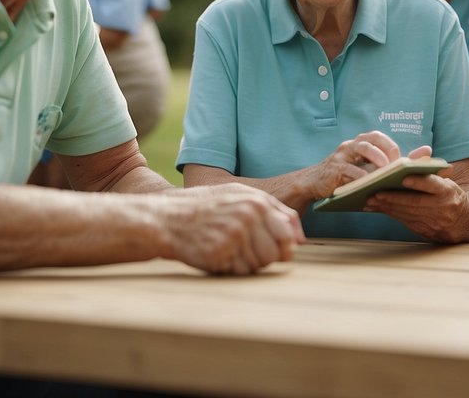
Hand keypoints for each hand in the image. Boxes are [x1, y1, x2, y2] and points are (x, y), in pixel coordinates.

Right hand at [167, 183, 304, 274]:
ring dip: (248, 264)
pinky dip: (233, 270)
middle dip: (265, 257)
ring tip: (230, 250)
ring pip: (259, 265)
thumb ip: (273, 210)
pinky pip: (241, 272)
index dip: (285, 248)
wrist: (167, 219)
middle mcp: (248, 217)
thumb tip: (300, 239)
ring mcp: (234, 236)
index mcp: (257, 202)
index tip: (277, 252)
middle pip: (276, 253)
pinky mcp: (220, 253)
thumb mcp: (240, 196)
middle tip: (245, 251)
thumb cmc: (207, 207)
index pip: (287, 235)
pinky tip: (220, 256)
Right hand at [300, 131, 403, 202]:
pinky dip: (360, 174)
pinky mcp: (334, 168)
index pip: (379, 137)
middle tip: (396, 162)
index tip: (402, 161)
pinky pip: (349, 168)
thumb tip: (400, 170)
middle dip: (387, 147)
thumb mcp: (361, 169)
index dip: (392, 146)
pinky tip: (369, 181)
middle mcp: (351, 145)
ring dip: (376, 156)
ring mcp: (342, 155)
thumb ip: (377, 166)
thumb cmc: (343, 177)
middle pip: (372, 137)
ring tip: (386, 167)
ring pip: (362, 147)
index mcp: (359, 144)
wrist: (314, 183)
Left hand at [364, 165, 468, 241]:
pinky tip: (378, 209)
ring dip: (387, 207)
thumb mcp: (446, 181)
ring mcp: (435, 222)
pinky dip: (391, 214)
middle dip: (394, 198)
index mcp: (448, 191)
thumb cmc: (449, 195)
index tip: (404, 178)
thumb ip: (429, 170)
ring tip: (371, 201)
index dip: (419, 182)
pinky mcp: (427, 231)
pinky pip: (406, 222)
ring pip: (408, 214)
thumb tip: (408, 161)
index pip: (433, 185)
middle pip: (415, 202)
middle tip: (375, 192)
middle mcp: (443, 208)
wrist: (465, 222)